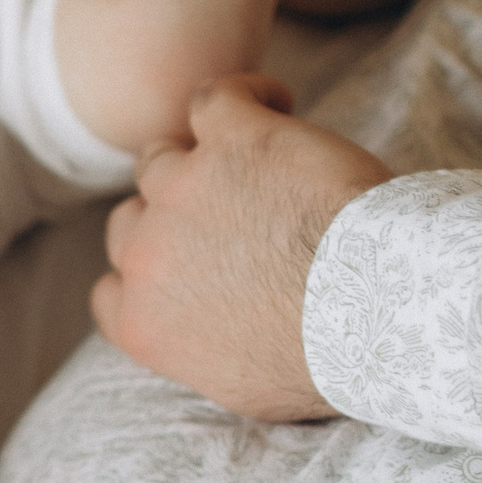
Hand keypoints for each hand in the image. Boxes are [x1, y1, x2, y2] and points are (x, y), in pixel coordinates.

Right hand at [91, 75, 391, 416]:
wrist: (370, 310)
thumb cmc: (324, 359)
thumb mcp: (241, 386)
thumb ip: (198, 353)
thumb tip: (202, 342)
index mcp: (142, 321)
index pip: (111, 290)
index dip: (144, 275)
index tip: (184, 272)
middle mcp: (147, 253)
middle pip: (130, 220)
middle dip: (170, 222)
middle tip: (230, 223)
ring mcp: (183, 188)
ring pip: (161, 158)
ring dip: (199, 161)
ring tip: (257, 163)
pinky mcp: (233, 139)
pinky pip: (214, 98)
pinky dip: (246, 96)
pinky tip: (277, 106)